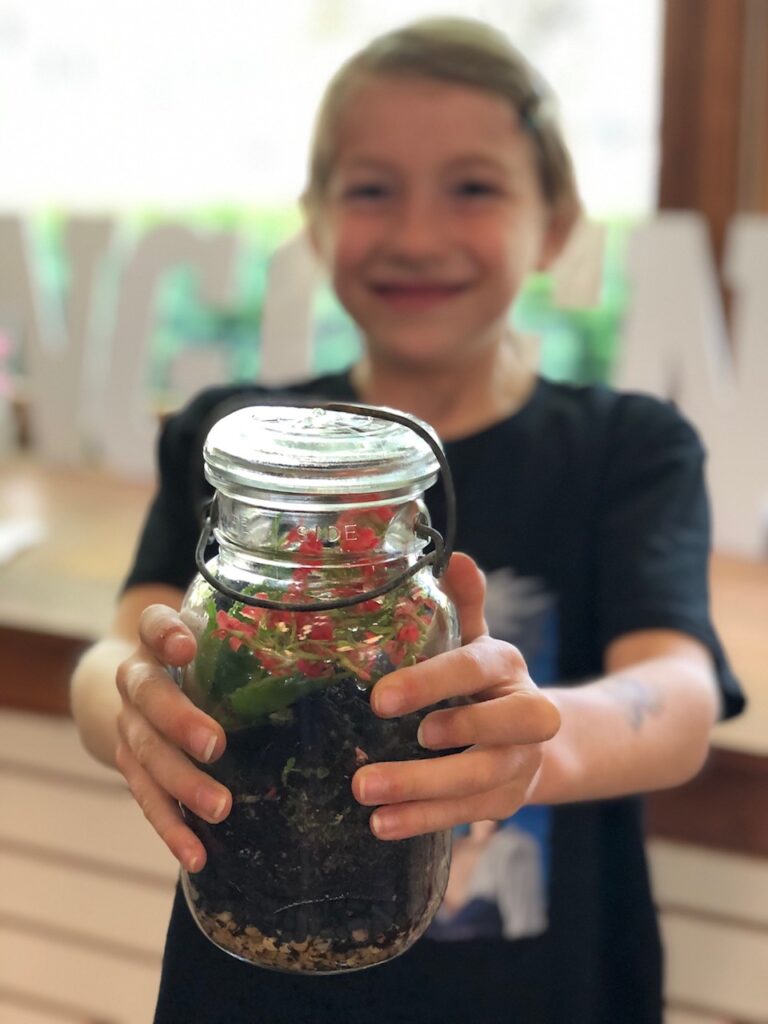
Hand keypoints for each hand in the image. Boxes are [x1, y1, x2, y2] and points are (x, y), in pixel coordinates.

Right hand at [114, 605, 230, 872]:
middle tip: (216, 745)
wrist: (140, 687)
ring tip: (219, 808)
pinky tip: (196, 856)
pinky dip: (171, 829)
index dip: (166, 634)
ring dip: (182, 784)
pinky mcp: (131, 767)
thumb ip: (254, 642)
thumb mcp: (218, 640)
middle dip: (180, 722)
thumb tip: (337, 658)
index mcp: (156, 640)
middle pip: (148, 696)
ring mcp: (128, 726)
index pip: (152, 624)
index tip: (186, 647)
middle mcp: (135, 679)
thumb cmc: (201, 659)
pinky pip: (147, 800)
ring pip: (146, 755)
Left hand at [352, 553, 560, 839]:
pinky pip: (470, 815)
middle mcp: (526, 714)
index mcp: (507, 666)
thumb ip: (463, 603)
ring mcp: (521, 762)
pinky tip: (381, 825)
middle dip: (440, 743)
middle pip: (498, 732)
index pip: (475, 669)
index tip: (380, 699)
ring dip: (421, 792)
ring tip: (364, 793)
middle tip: (377, 751)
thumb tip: (455, 556)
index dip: (432, 682)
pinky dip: (425, 820)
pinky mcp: (508, 801)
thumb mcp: (475, 639)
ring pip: (481, 781)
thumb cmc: (482, 679)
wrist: (531, 736)